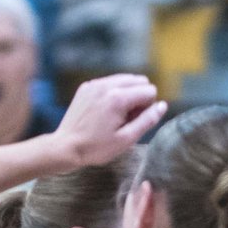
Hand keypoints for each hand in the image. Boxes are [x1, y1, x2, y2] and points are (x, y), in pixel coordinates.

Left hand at [49, 71, 168, 168]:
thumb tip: (162, 106)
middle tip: (127, 118)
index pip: (149, 90)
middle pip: (139, 80)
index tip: (135, 122)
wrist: (65, 147)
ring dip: (127, 94)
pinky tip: (105, 111)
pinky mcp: (86, 87)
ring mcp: (94, 84)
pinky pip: (109, 82)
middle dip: (139, 97)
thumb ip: (147, 120)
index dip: (148, 108)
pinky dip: (113, 93)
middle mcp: (107, 85)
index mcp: (118, 97)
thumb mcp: (126, 139)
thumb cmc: (96, 147)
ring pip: (124, 79)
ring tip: (116, 115)